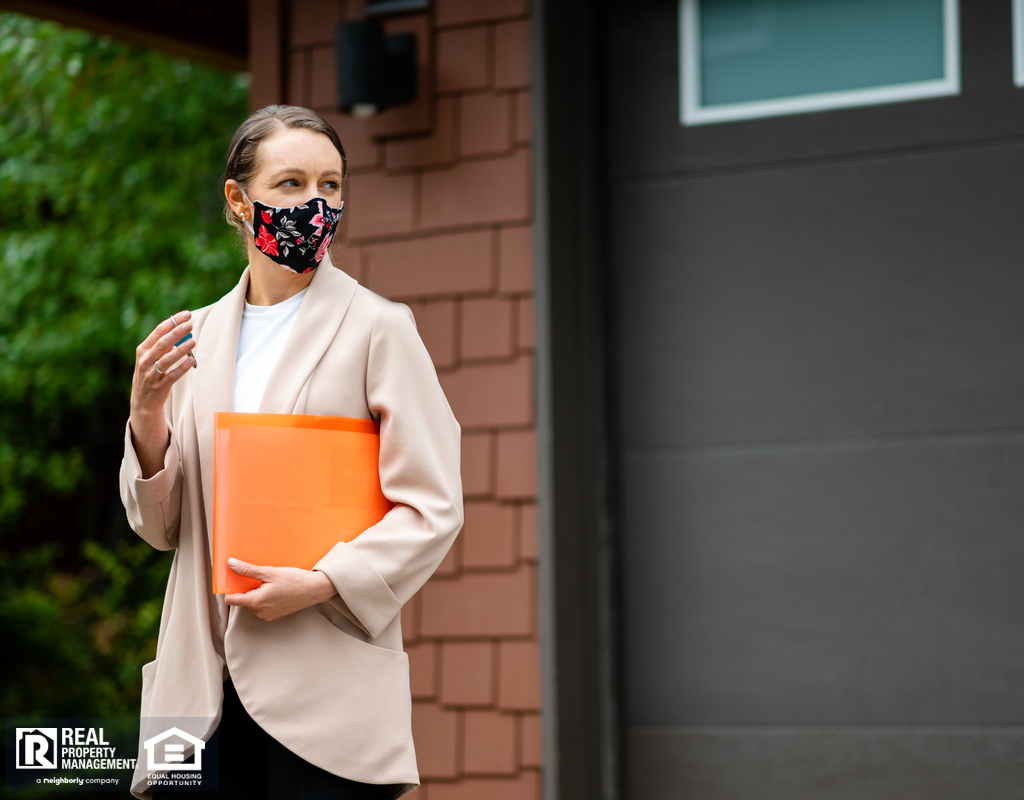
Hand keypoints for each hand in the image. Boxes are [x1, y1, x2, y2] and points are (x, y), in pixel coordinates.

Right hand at [129, 310, 196, 477]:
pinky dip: (182, 368)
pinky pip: (172, 376)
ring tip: (193, 341)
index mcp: (143, 350)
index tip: (187, 314)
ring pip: (166, 359)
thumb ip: (163, 344)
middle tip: (190, 324)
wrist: (143, 402)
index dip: (173, 321)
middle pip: (162, 343)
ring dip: (181, 349)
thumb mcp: (151, 357)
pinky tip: (192, 361)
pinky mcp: (159, 387)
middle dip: (177, 332)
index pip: (158, 331)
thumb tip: (182, 328)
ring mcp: (151, 374)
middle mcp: (145, 360)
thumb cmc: (150, 374)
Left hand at [223, 558, 337, 621]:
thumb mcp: (270, 572)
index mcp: (256, 602)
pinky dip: (264, 598)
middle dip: (246, 589)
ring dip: (256, 593)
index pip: (231, 600)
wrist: (316, 589)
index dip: (230, 588)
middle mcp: (260, 612)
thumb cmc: (294, 580)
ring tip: (269, 583)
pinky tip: (276, 589)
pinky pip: (262, 607)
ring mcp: (268, 616)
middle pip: (242, 600)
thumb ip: (248, 570)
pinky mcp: (275, 616)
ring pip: (252, 603)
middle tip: (258, 577)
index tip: (234, 579)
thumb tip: (231, 564)